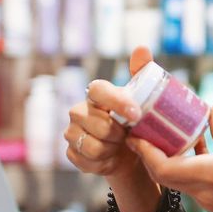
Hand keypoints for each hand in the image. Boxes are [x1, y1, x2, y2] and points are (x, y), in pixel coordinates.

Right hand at [63, 47, 161, 211]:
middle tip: (127, 135)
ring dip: (111, 149)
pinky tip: (109, 158)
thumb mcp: (142, 98)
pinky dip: (102, 163)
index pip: (98, 90)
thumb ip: (141, 72)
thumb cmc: (133, 122)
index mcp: (96, 94)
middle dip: (118, 134)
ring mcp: (72, 131)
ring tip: (118, 146)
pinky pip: (86, 161)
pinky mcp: (70, 152)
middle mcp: (79, 110)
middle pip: (98, 124)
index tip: (137, 114)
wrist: (128, 153)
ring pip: (92, 145)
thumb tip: (142, 48)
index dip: (117, 102)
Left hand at [128, 104, 212, 211]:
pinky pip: (188, 180)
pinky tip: (192, 141)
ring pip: (173, 177)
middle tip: (144, 123)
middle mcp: (204, 189)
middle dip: (148, 150)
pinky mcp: (212, 201)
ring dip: (164, 156)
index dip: (145, 151)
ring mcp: (206, 199)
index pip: (164, 168)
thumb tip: (210, 108)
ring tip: (164, 128)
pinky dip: (182, 162)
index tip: (136, 130)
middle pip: (162, 173)